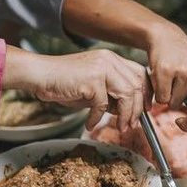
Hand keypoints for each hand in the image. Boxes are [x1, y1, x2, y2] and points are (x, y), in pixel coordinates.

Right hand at [4, 47, 150, 131]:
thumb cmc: (65, 83)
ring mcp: (101, 67)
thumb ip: (112, 96)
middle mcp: (109, 59)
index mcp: (112, 58)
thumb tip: (127, 112)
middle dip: (137, 109)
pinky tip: (89, 124)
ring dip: (126, 115)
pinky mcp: (92, 79)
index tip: (145, 110)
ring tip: (120, 128)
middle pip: (137, 85)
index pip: (139, 73)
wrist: (40, 75)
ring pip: (127, 94)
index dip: (146, 93)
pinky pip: (103, 105)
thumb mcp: (94, 88)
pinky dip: (97, 118)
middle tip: (132, 125)